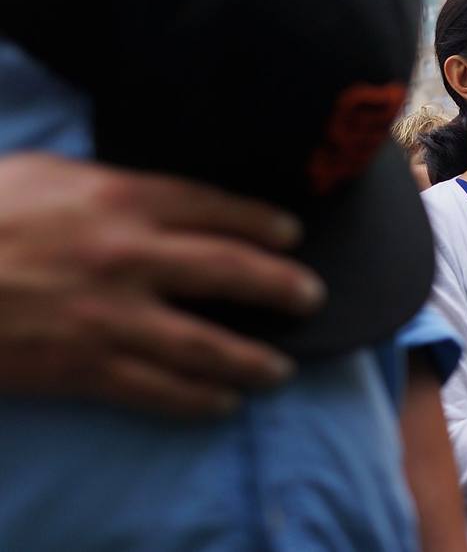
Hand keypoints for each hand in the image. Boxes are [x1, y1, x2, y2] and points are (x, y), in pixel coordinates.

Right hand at [0, 153, 322, 415]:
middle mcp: (129, 256)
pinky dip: (198, 400)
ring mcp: (110, 317)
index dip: (261, 224)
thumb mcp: (43, 173)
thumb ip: (105, 185)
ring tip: (279, 368)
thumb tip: (151, 194)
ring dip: (252, 359)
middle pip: (232, 271)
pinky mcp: (82, 369)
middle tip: (311, 297)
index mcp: (119, 198)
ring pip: (207, 344)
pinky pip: (157, 391)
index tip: (291, 236)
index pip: (215, 207)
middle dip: (281, 287)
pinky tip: (222, 404)